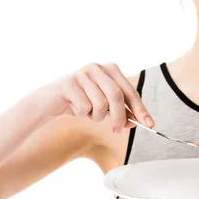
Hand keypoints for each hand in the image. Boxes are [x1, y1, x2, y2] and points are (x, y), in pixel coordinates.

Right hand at [38, 62, 154, 132]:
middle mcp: (97, 67)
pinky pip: (84, 107)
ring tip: (87, 113)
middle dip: (119, 117)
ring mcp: (82, 73)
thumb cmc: (80, 101)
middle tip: (116, 130)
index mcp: (110, 69)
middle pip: (116, 96)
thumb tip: (137, 121)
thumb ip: (121, 111)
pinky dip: (81, 114)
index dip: (140, 109)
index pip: (130, 91)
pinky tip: (74, 108)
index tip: (149, 124)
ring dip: (95, 116)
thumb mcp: (103, 106)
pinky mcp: (68, 83)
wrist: (50, 101)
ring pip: (100, 104)